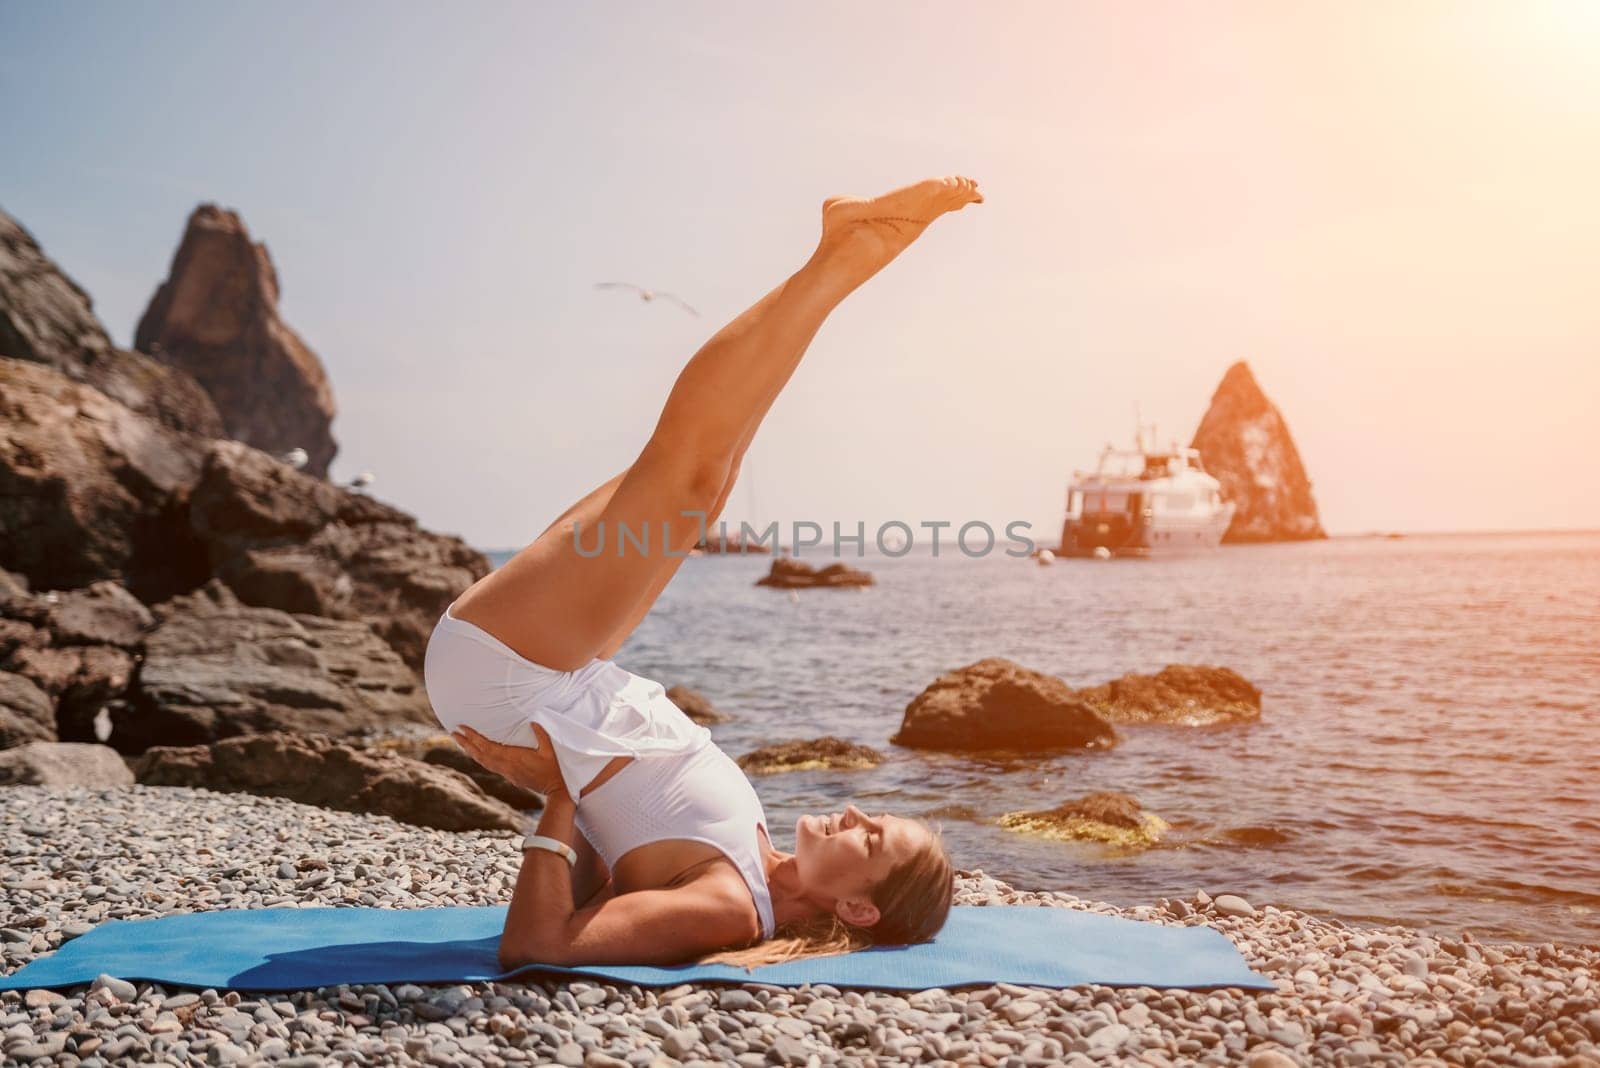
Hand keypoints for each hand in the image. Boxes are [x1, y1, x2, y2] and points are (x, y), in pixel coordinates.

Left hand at [451, 722, 566, 796]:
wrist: (556, 790)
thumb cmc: (555, 769)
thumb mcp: (550, 749)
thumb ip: (542, 734)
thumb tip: (533, 721)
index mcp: (513, 758)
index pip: (487, 746)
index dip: (473, 737)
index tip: (462, 728)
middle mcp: (506, 766)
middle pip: (481, 755)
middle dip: (466, 744)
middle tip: (453, 733)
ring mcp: (507, 772)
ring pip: (483, 762)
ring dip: (471, 751)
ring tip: (461, 742)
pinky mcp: (511, 776)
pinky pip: (490, 766)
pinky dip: (480, 758)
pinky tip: (478, 754)